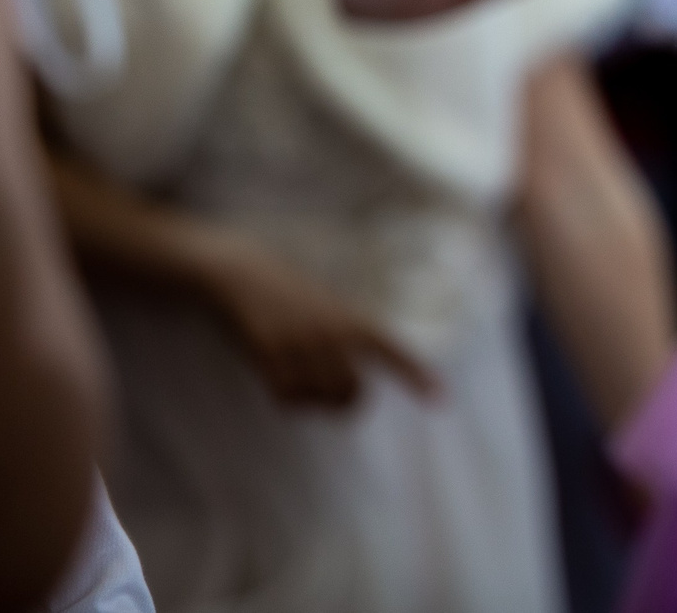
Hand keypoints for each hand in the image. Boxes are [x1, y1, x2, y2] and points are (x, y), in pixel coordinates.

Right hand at [202, 240, 438, 408]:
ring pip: (322, 396)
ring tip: (297, 382)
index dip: (416, 374)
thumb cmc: (282, 288)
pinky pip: (287, 396)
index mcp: (347, 315)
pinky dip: (287, 400)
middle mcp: (329, 329)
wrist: (236, 273)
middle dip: (346, 401)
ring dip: (313, 402)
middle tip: (331, 398)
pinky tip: (277, 383)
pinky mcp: (266, 351)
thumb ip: (342, 334)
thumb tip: (347, 381)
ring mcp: (299, 340)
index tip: (440, 400)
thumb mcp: (324, 302)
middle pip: (354, 389)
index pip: (391, 348)